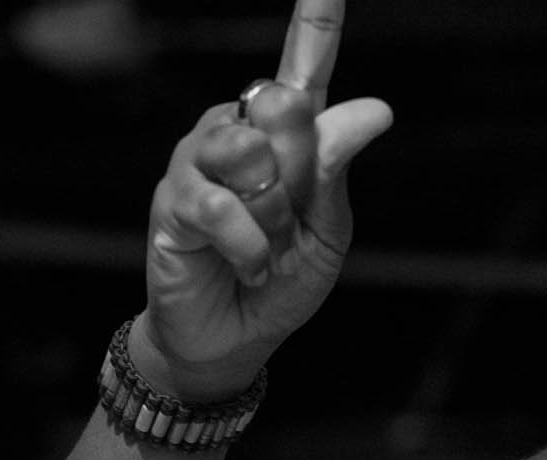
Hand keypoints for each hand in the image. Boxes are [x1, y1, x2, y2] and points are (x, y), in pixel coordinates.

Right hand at [137, 0, 392, 399]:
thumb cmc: (283, 282)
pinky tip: (250, 265)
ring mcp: (201, 159)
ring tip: (267, 248)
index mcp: (289, 134)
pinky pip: (225, 205)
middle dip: (300, 178)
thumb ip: (337, 171)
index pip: (306, 63)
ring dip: (274, 215)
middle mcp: (240, 129)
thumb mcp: (328, 231)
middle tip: (290, 227)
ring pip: (252, 153)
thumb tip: (372, 110)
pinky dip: (251, 245)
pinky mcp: (174, 198)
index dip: (316, 19)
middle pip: (285, 106)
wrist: (235, 340)